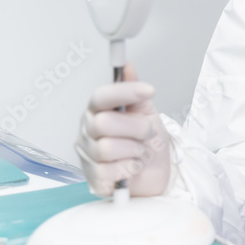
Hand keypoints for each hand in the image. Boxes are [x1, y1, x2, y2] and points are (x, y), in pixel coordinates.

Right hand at [75, 64, 171, 196]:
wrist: (156, 172)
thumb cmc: (147, 142)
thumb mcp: (146, 113)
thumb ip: (136, 92)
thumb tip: (128, 66)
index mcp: (98, 111)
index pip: (100, 96)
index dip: (124, 92)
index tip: (150, 90)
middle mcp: (88, 131)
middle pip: (104, 123)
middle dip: (136, 129)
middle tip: (147, 134)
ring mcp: (87, 155)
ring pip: (107, 148)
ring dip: (135, 150)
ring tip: (141, 152)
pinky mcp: (94, 178)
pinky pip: (110, 171)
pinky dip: (130, 169)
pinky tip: (133, 167)